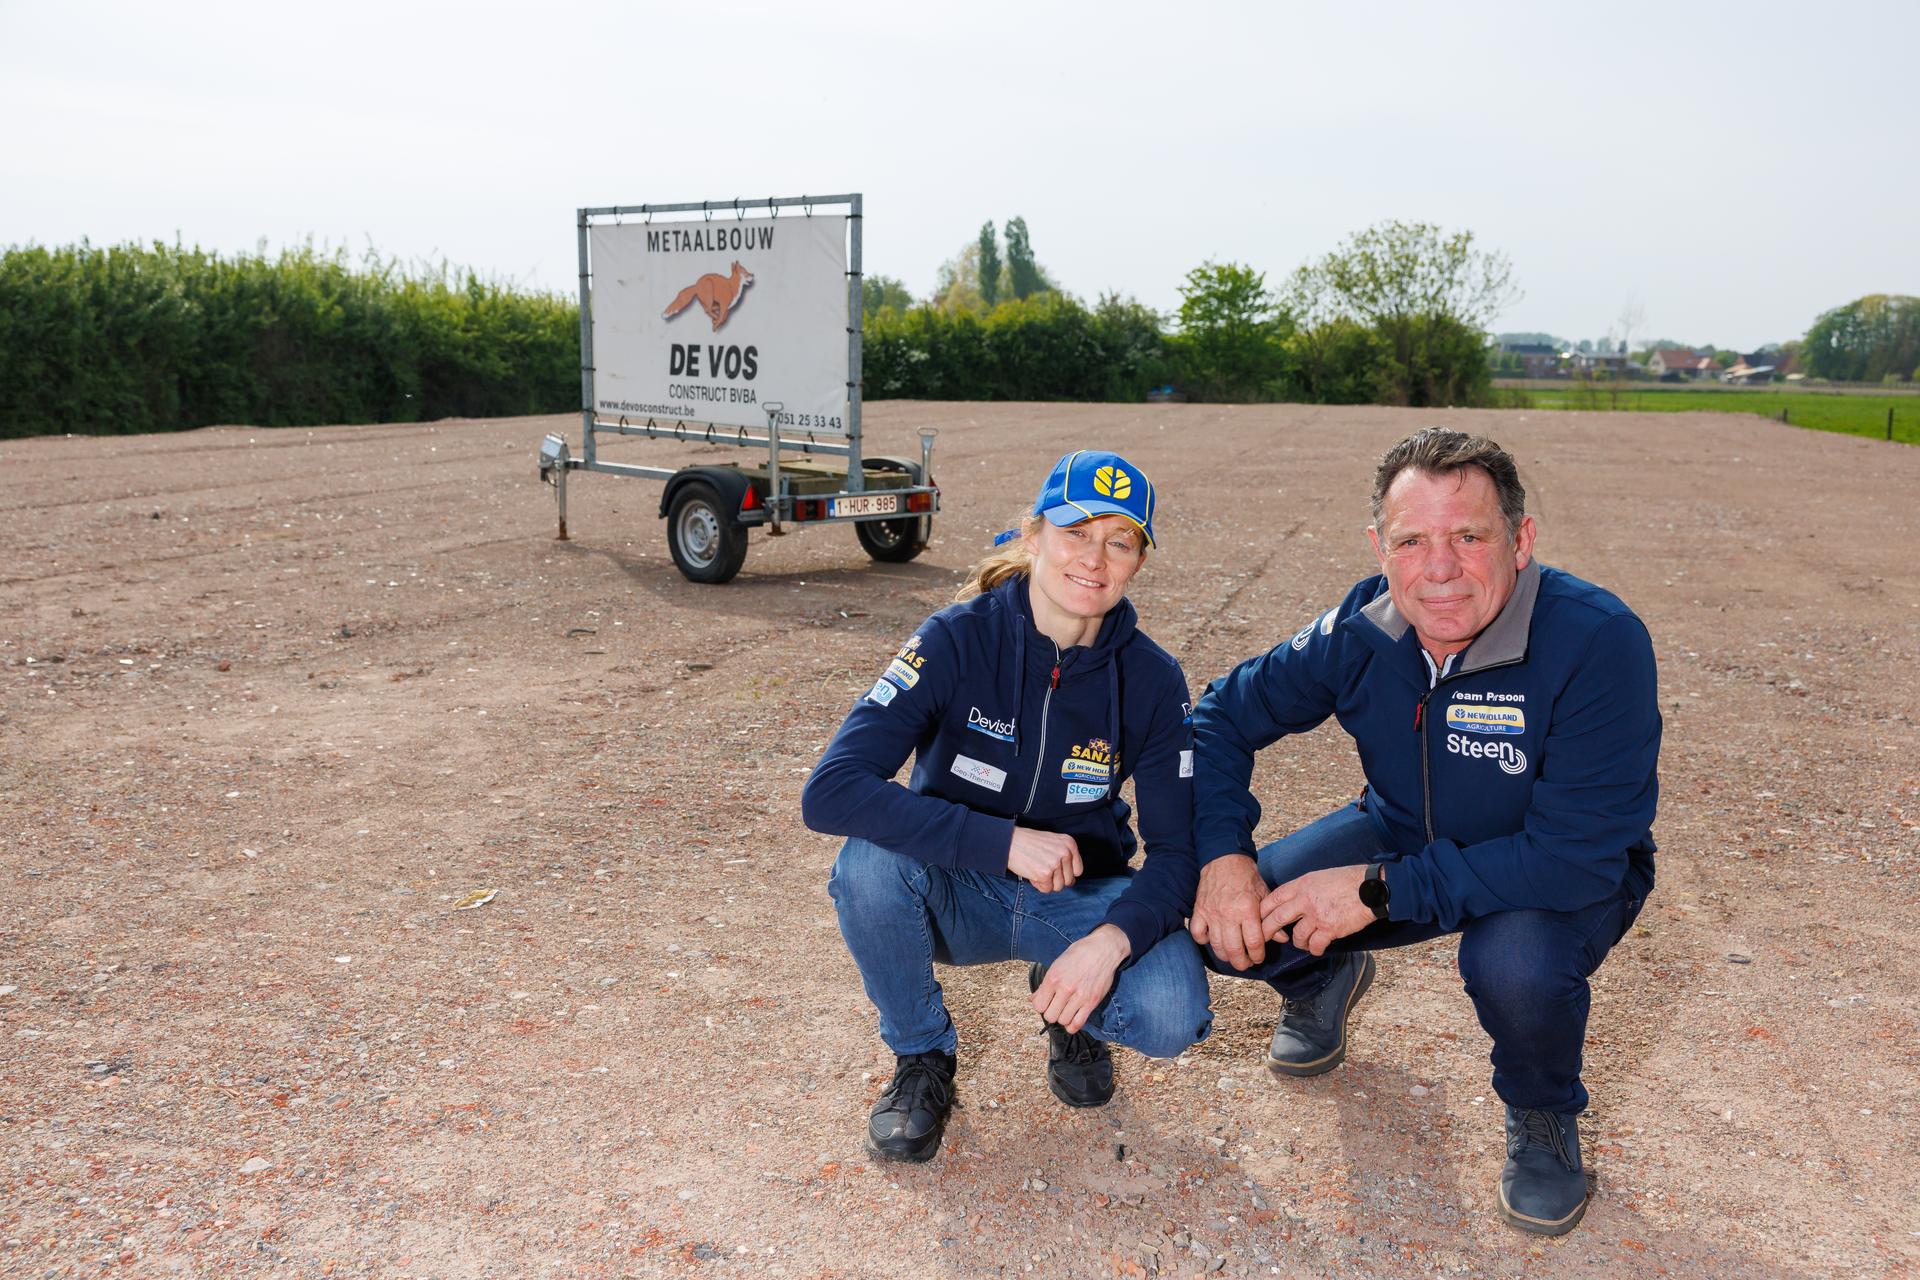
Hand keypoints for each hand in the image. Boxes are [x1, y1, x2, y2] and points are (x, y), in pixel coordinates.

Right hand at [1007, 827, 1082, 892]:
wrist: (1009, 841)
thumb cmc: (1029, 842)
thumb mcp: (1053, 842)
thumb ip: (1065, 856)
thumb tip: (1071, 880)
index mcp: (1069, 844)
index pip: (1078, 870)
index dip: (1065, 873)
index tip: (1055, 870)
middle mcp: (1065, 853)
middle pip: (1069, 880)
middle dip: (1055, 879)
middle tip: (1042, 868)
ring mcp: (1055, 863)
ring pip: (1058, 887)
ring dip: (1046, 882)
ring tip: (1036, 869)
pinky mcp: (1045, 874)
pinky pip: (1046, 889)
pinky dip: (1038, 885)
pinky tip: (1031, 873)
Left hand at [1031, 925, 1129, 1033]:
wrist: (1103, 949)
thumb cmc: (1079, 954)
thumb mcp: (1057, 964)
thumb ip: (1044, 984)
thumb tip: (1032, 999)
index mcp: (1053, 978)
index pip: (1038, 1005)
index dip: (1041, 1006)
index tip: (1046, 1002)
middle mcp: (1065, 988)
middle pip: (1050, 1016)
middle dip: (1051, 1013)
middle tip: (1056, 1006)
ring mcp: (1079, 996)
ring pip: (1063, 1021)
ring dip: (1063, 1018)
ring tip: (1066, 1010)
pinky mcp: (1091, 1002)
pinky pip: (1078, 1023)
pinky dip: (1072, 1026)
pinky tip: (1072, 1018)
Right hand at [1189, 854, 1271, 969]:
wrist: (1225, 859)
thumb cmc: (1247, 877)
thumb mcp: (1265, 894)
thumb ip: (1272, 917)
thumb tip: (1282, 938)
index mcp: (1247, 910)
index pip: (1254, 943)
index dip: (1257, 955)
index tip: (1259, 957)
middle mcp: (1229, 914)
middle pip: (1234, 949)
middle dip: (1242, 962)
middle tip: (1246, 963)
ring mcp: (1212, 913)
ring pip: (1216, 945)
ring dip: (1225, 956)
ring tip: (1232, 956)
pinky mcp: (1200, 910)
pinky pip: (1197, 933)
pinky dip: (1203, 940)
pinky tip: (1212, 940)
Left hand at [1260, 864, 1374, 956]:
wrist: (1370, 889)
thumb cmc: (1347, 880)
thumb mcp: (1319, 876)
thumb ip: (1303, 888)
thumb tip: (1291, 899)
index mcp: (1302, 884)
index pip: (1273, 899)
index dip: (1262, 911)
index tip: (1258, 919)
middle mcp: (1305, 900)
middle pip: (1277, 919)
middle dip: (1267, 932)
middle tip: (1263, 939)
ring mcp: (1317, 916)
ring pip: (1296, 936)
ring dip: (1298, 942)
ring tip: (1303, 943)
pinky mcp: (1330, 929)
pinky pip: (1315, 945)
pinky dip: (1315, 949)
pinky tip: (1317, 949)